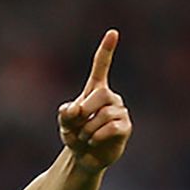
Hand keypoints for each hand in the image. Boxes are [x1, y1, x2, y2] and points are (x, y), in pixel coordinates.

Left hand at [58, 29, 130, 173]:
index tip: (113, 32)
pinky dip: (97, 137)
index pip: (101, 66)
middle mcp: (111, 97)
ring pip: (104, 115)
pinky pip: (111, 128)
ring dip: (87, 130)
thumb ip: (65, 114)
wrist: (83, 157)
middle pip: (101, 95)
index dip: (106, 50)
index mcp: (95, 90)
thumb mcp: (64, 124)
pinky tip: (94, 141)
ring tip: (86, 137)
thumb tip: (74, 110)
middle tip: (78, 125)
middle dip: (85, 111)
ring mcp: (120, 112)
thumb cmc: (74, 135)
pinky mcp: (125, 128)